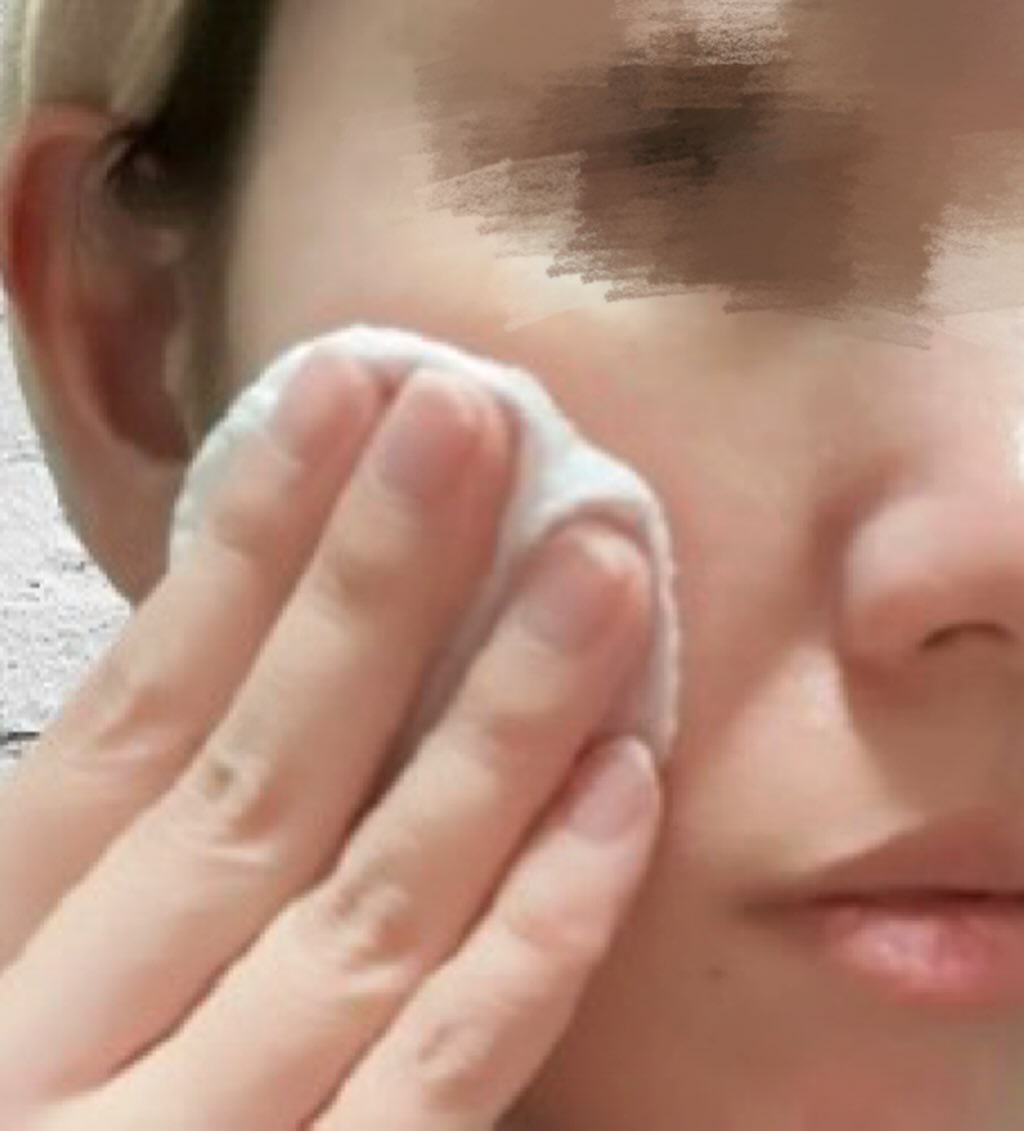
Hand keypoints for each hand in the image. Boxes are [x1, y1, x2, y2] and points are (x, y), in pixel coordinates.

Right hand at [0, 353, 660, 1129]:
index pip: (134, 711)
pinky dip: (537, 936)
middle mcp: (83, 1044)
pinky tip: (622, 790)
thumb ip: (82, 834)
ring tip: (598, 565)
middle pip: (261, 775)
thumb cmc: (1, 1103)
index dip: (242, 545)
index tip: (337, 397)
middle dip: (374, 583)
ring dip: (501, 723)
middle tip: (472, 420)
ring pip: (376, 904)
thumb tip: (206, 640)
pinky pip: (444, 1081)